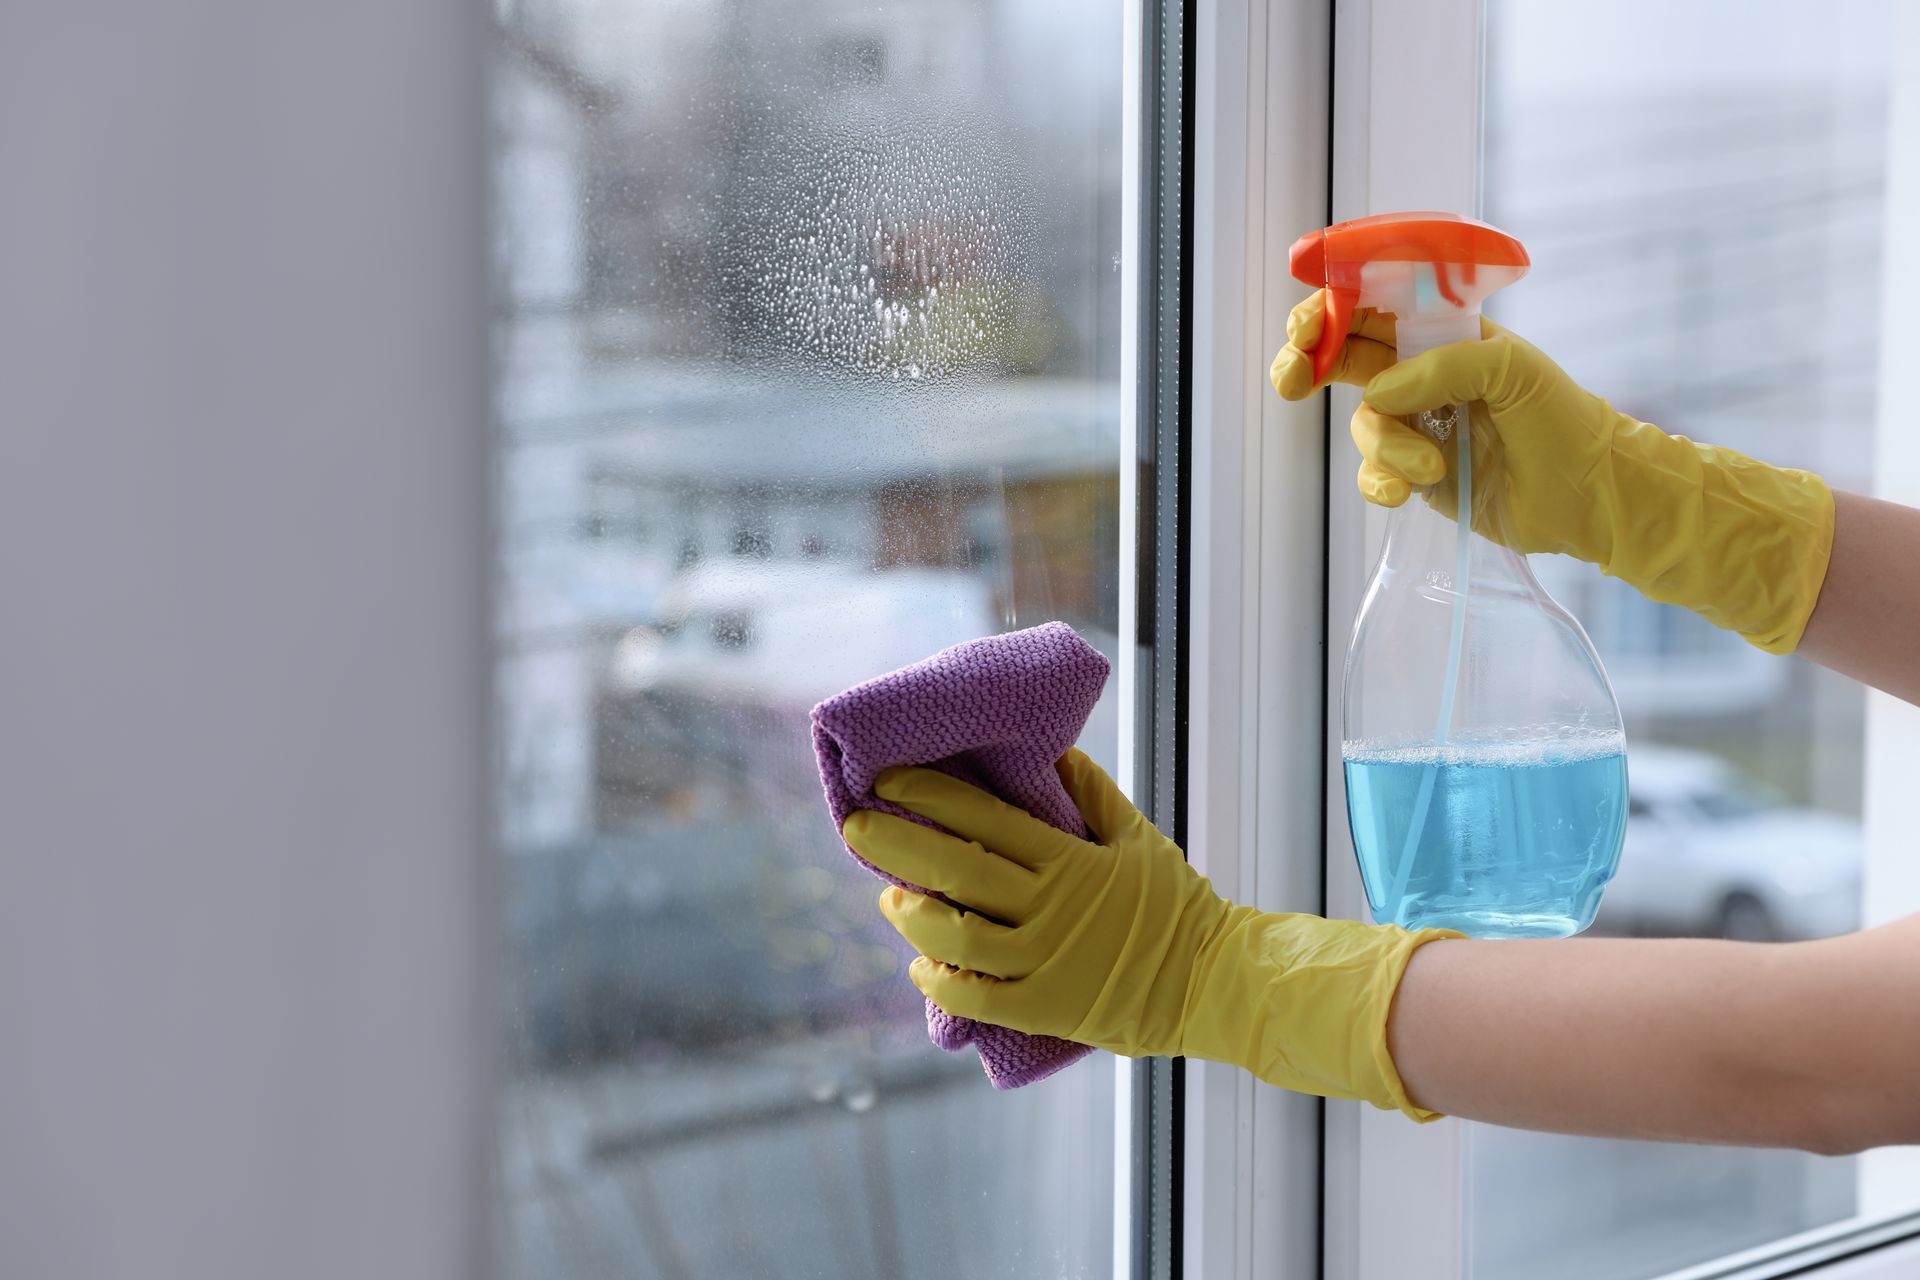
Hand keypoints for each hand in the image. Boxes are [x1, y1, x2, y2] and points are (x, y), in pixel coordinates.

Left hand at [842, 748, 1458, 1117]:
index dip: (930, 795)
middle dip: (894, 844)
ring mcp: (1041, 962)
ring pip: (952, 936)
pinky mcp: (1041, 1008)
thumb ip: (1090, 794)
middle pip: (952, 870)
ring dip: (910, 913)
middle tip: (855, 825)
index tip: (888, 776)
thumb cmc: (1176, 905)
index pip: (983, 818)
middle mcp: (1048, 908)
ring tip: (889, 898)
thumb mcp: (1137, 837)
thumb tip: (1051, 750)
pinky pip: (972, 997)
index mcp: (1068, 860)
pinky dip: (937, 980)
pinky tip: (920, 963)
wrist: (1214, 983)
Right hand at [1269, 290, 1833, 653]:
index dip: (1333, 306)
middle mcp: (1423, 374)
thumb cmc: (1563, 419)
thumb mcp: (1514, 370)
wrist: (1589, 498)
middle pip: (1343, 356)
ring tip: (1433, 466)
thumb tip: (1378, 391)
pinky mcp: (1416, 475)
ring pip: (1363, 424)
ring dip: (1386, 446)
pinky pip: (1372, 474)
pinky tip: (1409, 492)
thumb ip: (1444, 365)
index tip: (1309, 324)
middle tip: (1292, 379)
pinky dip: (1382, 482)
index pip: (1375, 305)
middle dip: (1308, 362)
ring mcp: (1416, 425)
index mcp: (1445, 334)